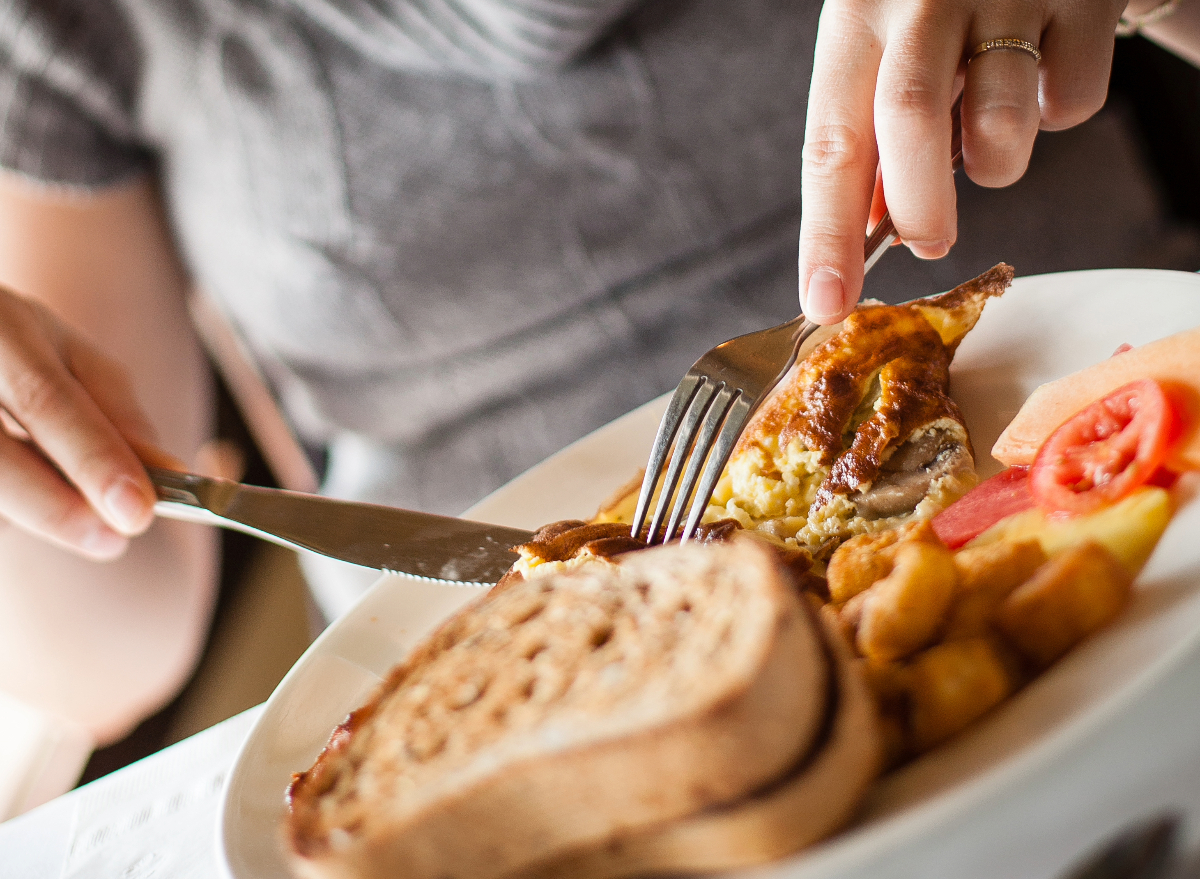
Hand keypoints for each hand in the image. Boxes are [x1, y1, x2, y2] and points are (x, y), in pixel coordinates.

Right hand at [0, 287, 169, 558]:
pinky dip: (3, 513)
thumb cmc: (10, 342)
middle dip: (56, 508)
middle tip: (111, 541)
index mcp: (0, 326)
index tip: (137, 513)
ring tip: (53, 497)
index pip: (47, 400)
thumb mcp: (65, 352)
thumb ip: (115, 409)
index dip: (93, 459)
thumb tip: (165, 472)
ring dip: (20, 510)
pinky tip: (16, 495)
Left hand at [798, 0, 1126, 323]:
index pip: (830, 143)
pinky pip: (1072, 101)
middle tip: (930, 240)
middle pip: (909, 123)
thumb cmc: (939, 1)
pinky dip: (1055, 114)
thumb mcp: (882, 48)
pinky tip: (1040, 75)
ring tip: (989, 133)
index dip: (826, 234)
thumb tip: (864, 233)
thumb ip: (871, 133)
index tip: (826, 302)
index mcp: (857, 17)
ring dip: (995, 162)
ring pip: (1001, 124)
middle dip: (919, 208)